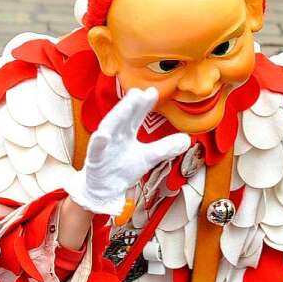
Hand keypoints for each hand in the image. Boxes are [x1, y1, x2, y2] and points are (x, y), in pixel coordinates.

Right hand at [65, 87, 190, 215]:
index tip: (153, 92)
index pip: (136, 115)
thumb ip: (165, 147)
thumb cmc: (122, 169)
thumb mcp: (148, 158)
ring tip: (127, 105)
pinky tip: (103, 135)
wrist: (104, 190)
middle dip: (130, 104)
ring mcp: (104, 147)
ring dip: (117, 116)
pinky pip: (96, 150)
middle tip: (139, 91)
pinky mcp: (95, 160)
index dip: (144, 104)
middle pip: (123, 117)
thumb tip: (187, 139)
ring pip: (109, 128)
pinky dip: (99, 143)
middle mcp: (114, 135)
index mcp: (126, 133)